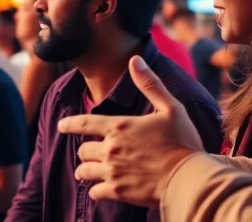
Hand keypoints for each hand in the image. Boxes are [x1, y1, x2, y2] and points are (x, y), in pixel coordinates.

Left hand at [57, 56, 203, 206]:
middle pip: (83, 149)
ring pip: (84, 171)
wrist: (190, 177)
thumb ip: (149, 84)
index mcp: (119, 127)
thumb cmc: (182, 141)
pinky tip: (101, 189)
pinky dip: (96, 190)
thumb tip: (135, 59)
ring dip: (86, 170)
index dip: (69, 124)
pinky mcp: (118, 191)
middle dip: (86, 150)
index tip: (61, 126)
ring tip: (90, 171)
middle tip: (92, 152)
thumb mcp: (170, 107)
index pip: (83, 123)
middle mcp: (111, 148)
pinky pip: (95, 192)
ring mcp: (112, 171)